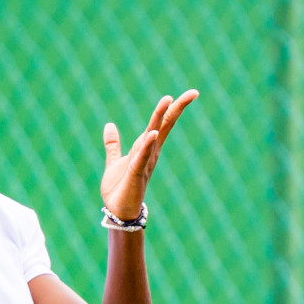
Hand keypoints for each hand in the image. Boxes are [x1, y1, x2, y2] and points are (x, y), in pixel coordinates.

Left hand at [100, 89, 197, 220]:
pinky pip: (141, 157)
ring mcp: (144, 163)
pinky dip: (146, 145)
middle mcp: (149, 153)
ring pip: (154, 136)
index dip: (173, 108)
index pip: (162, 124)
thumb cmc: (120, 188)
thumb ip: (113, 144)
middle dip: (176, 109)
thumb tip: (109, 125)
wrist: (117, 211)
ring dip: (160, 118)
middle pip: (164, 126)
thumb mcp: (114, 162)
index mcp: (145, 148)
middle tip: (193, 92)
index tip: (191, 94)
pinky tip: (152, 133)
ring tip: (168, 100)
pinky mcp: (136, 174)